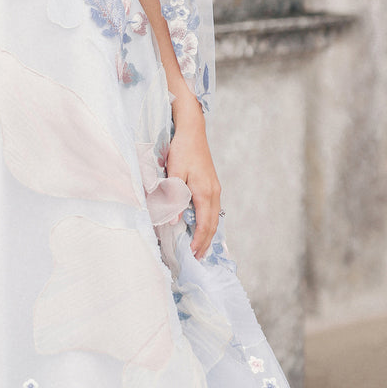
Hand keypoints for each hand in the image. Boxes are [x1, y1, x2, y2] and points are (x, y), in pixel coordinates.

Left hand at [166, 91, 220, 259]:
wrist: (192, 129)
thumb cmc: (181, 150)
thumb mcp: (174, 173)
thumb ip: (173, 196)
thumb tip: (172, 221)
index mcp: (204, 192)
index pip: (204, 224)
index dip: (199, 240)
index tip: (194, 254)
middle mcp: (213, 191)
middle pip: (212, 223)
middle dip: (206, 241)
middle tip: (198, 257)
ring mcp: (214, 186)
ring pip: (214, 216)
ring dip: (208, 232)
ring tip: (201, 246)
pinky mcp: (211, 182)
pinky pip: (212, 208)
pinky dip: (208, 221)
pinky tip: (202, 224)